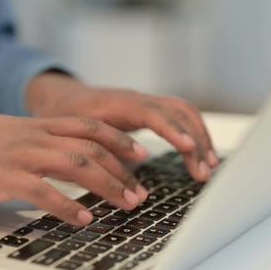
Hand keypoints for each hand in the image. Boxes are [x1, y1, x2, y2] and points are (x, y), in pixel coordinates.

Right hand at [0, 115, 148, 225]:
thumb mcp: (5, 134)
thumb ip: (35, 140)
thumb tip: (61, 152)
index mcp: (35, 125)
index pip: (88, 126)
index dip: (119, 139)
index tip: (140, 154)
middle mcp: (32, 135)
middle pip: (90, 147)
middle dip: (122, 170)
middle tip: (140, 192)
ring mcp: (18, 154)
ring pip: (76, 165)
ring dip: (107, 187)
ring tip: (126, 205)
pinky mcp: (1, 176)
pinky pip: (43, 191)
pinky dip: (68, 206)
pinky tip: (84, 218)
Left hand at [26, 73, 218, 180]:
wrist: (61, 96)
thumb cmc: (65, 116)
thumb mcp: (74, 133)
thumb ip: (99, 147)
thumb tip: (124, 172)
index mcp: (118, 103)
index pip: (153, 113)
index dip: (173, 130)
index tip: (189, 149)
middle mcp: (138, 99)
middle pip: (178, 111)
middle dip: (196, 140)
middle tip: (204, 172)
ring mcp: (146, 102)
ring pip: (184, 113)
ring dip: (201, 138)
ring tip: (209, 167)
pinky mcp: (151, 110)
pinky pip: (179, 117)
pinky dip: (193, 135)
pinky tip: (199, 155)